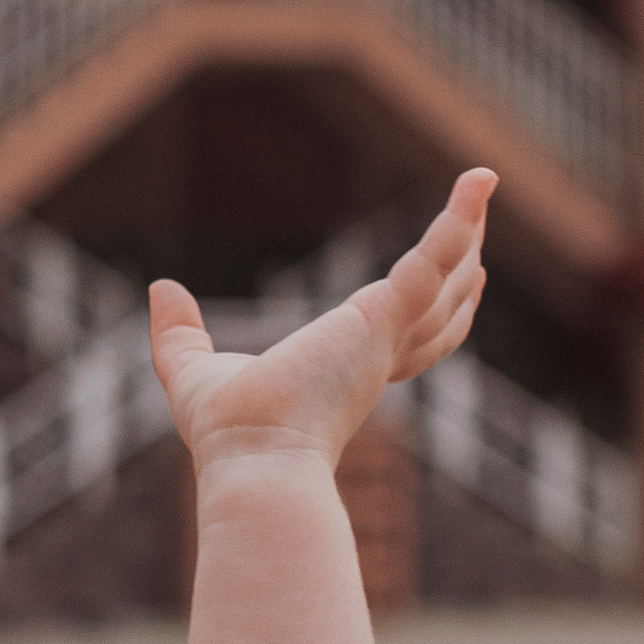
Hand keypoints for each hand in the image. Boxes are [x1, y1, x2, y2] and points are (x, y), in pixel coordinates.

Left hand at [148, 168, 494, 475]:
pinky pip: (434, 258)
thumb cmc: (230, 435)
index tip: (442, 282)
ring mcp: (387, 337)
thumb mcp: (192, 373)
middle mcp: (376, 358)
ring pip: (447, 278)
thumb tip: (161, 290)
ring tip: (482, 185)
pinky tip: (476, 182)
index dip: (425, 311)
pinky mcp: (384, 317)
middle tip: (477, 226)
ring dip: (468, 230)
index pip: (400, 339)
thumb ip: (178, 333)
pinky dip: (458, 220)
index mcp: (345, 374)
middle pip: (440, 309)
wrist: (254, 460)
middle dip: (462, 267)